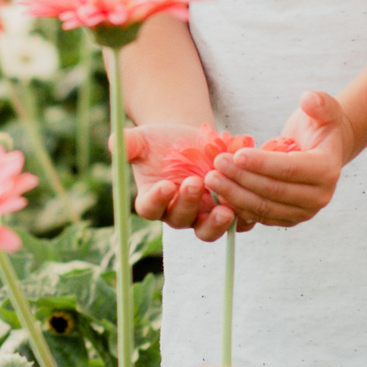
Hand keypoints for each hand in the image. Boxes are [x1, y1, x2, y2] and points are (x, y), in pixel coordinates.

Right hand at [127, 123, 251, 242]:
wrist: (191, 141)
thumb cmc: (160, 141)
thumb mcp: (143, 138)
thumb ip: (129, 143)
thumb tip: (116, 142)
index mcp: (153, 201)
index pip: (150, 209)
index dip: (157, 201)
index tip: (164, 186)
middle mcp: (179, 214)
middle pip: (182, 219)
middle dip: (189, 203)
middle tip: (195, 183)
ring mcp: (204, 215)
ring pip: (210, 228)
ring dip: (218, 222)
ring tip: (227, 208)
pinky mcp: (230, 211)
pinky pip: (239, 219)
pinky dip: (245, 211)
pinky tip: (250, 195)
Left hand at [205, 91, 348, 226]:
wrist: (322, 149)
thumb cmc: (318, 124)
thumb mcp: (323, 108)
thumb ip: (318, 102)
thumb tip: (307, 99)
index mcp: (327, 170)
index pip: (290, 170)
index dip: (262, 163)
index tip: (237, 154)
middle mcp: (319, 197)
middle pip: (273, 192)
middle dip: (242, 178)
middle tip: (217, 164)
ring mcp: (304, 212)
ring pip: (264, 208)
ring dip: (235, 195)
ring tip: (212, 178)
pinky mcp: (288, 219)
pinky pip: (260, 216)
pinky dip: (238, 207)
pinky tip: (219, 193)